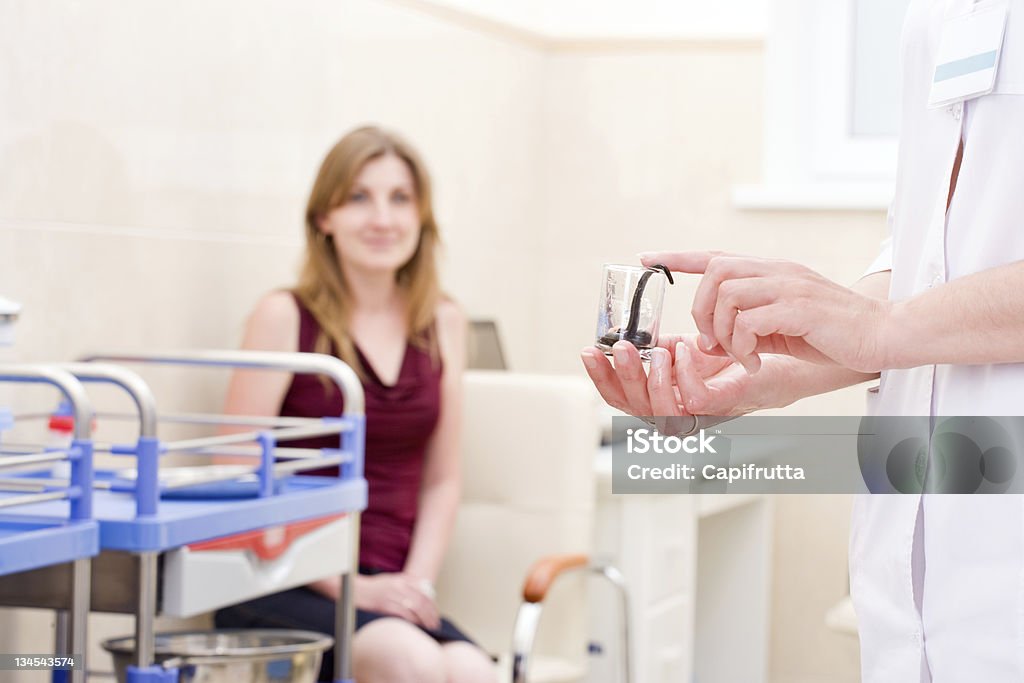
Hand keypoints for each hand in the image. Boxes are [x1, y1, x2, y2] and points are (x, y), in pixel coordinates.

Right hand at [354, 573, 440, 629]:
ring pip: (414, 608)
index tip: (435, 613)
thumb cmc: (374, 588)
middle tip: (435, 623)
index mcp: (402, 579)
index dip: (432, 604)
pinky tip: (415, 626)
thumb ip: (407, 584)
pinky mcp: (385, 605)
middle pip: (421, 601)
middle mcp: (399, 586)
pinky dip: (412, 621)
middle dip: (431, 614)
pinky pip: (403, 614)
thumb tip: (423, 591)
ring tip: (428, 627)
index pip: (423, 592)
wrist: (355, 590)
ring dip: (424, 619)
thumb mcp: (392, 580)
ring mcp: (392, 595)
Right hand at [581, 336, 773, 417]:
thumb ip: (654, 346)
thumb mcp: (682, 348)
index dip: (601, 377)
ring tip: (654, 351)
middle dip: (622, 376)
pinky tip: (685, 349)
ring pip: (660, 410)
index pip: (620, 396)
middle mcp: (674, 412)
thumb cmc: (728, 356)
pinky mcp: (720, 406)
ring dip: (651, 379)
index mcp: (659, 398)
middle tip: (619, 348)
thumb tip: (625, 332)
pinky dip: (684, 373)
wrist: (772, 359)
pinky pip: (694, 399)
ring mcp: (696, 415)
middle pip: (633, 406)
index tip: (588, 351)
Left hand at [640, 251, 892, 373]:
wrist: (885, 334)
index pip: (716, 255)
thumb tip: (713, 336)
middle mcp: (777, 271)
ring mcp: (789, 286)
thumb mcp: (784, 320)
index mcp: (771, 271)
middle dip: (701, 310)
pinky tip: (757, 361)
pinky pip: (751, 321)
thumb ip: (750, 319)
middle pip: (715, 273)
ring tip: (740, 355)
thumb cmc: (834, 332)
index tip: (647, 258)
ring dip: (723, 332)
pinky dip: (744, 346)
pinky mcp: (799, 308)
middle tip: (712, 342)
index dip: (678, 257)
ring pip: (728, 296)